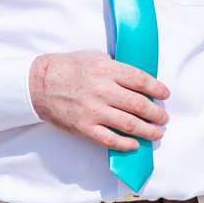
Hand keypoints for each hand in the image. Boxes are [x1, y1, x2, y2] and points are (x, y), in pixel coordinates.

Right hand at [28, 51, 169, 152]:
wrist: (38, 84)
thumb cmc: (67, 68)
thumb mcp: (93, 58)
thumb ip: (115, 68)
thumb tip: (138, 81)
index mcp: (106, 70)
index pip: (141, 80)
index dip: (157, 89)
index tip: (165, 95)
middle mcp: (103, 90)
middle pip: (139, 105)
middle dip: (156, 114)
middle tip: (163, 118)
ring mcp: (94, 111)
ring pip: (130, 124)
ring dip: (148, 130)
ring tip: (157, 133)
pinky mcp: (84, 127)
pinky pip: (110, 140)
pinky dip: (126, 144)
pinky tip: (135, 144)